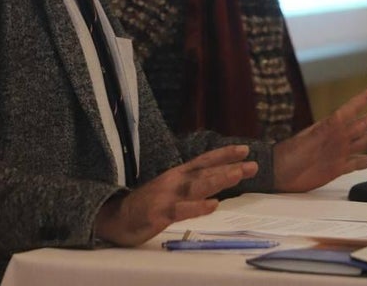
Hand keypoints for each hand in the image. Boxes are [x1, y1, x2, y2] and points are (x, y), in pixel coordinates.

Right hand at [94, 144, 257, 245]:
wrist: (114, 217)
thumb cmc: (145, 204)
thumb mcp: (170, 190)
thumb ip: (190, 184)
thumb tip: (216, 181)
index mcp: (177, 175)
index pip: (204, 161)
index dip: (224, 154)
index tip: (245, 150)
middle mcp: (174, 182)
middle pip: (205, 172)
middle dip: (230, 167)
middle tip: (252, 164)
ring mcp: (167, 197)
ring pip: (196, 187)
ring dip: (218, 179)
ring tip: (238, 175)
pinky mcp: (159, 213)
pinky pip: (181, 210)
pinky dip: (198, 207)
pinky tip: (213, 205)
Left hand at [273, 85, 366, 192]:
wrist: (278, 175)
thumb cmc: (288, 155)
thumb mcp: (306, 140)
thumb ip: (325, 130)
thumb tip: (341, 116)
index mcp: (329, 128)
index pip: (350, 110)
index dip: (363, 100)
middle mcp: (337, 139)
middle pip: (362, 125)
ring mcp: (338, 153)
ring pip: (363, 142)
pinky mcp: (337, 169)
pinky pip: (357, 163)